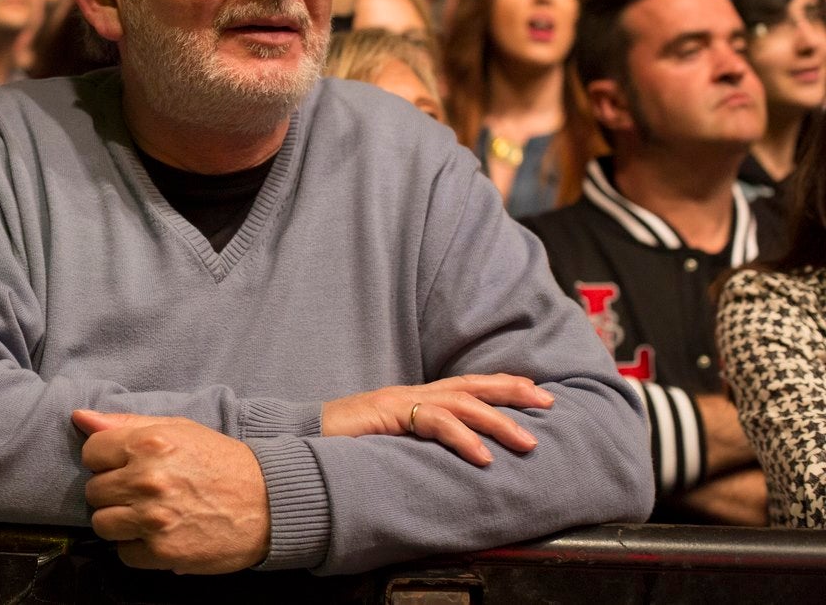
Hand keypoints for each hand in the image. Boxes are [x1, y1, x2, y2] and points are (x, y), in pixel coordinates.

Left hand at [73, 409, 270, 574]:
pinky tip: (158, 535)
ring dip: (120, 521)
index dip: (106, 459)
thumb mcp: (178, 429)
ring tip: (146, 514)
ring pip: (102, 524)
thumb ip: (126, 423)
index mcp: (148, 443)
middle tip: (141, 492)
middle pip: (94, 491)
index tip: (125, 465)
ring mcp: (153, 519)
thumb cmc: (221, 461)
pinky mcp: (162, 552)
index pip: (91, 452)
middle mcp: (147, 480)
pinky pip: (124, 553)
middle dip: (113, 491)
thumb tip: (80, 418)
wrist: (268, 502)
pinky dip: (137, 547)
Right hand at [320, 373, 551, 465]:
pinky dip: (461, 438)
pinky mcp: (387, 414)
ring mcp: (399, 401)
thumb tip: (443, 461)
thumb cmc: (339, 444)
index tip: (535, 391)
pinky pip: (432, 422)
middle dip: (512, 392)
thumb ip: (412, 443)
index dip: (500, 386)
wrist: (297, 437)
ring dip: (498, 422)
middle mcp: (410, 393)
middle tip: (549, 403)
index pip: (464, 386)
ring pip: (460, 403)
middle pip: (471, 386)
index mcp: (412, 398)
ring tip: (527, 441)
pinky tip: (482, 457)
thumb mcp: (386, 442)